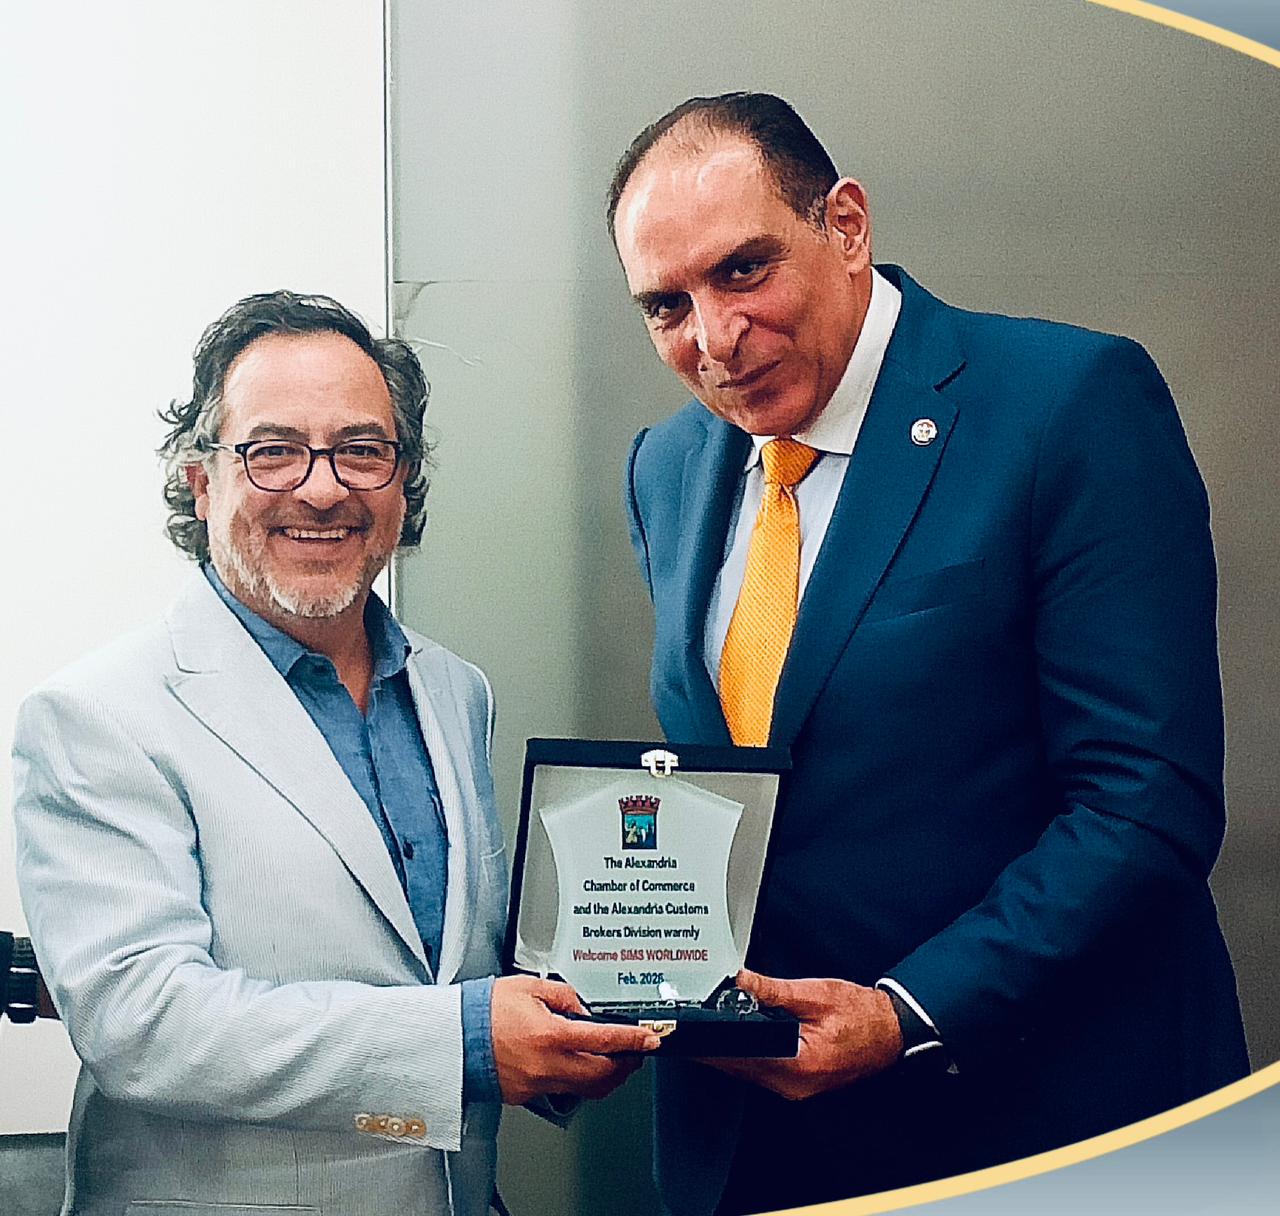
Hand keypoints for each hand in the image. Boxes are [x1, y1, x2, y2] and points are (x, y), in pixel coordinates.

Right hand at [490, 975, 660, 1104]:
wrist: (452, 1038)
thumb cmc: (484, 1010)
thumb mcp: (530, 987)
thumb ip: (564, 996)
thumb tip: (583, 1010)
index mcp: (550, 1034)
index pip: (605, 1040)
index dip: (633, 1040)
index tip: (650, 1039)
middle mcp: (547, 1064)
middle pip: (603, 1074)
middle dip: (626, 1064)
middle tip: (636, 1052)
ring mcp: (537, 1084)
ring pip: (587, 1089)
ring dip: (607, 1077)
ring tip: (614, 1061)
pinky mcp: (527, 1095)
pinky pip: (563, 1091)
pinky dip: (580, 1081)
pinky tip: (580, 1066)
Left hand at [705, 968, 901, 1100]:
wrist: (890, 1031)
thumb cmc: (861, 1014)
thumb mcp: (816, 994)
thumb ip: (775, 990)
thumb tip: (741, 981)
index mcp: (799, 1065)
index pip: (741, 1057)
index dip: (712, 1044)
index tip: (690, 1033)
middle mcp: (794, 1085)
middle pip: (739, 1068)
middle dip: (714, 1048)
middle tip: (689, 1028)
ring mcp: (795, 1088)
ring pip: (748, 1072)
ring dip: (727, 1053)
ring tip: (706, 1029)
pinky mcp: (797, 1082)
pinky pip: (761, 1071)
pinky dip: (745, 1056)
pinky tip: (735, 1040)